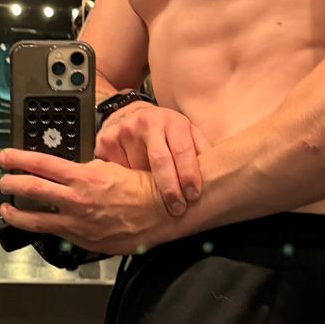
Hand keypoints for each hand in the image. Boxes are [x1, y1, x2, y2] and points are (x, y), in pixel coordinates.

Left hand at [0, 149, 178, 255]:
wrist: (161, 211)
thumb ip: (83, 170)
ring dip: (16, 213)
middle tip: (2, 181)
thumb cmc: (141, 187)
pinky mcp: (83, 240)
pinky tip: (36, 225)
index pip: (39, 164)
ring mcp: (78, 223)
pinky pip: (54, 234)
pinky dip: (40, 228)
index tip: (5, 158)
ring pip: (35, 219)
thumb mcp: (109, 167)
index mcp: (83, 177)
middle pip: (31, 190)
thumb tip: (63, 171)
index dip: (17, 160)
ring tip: (6, 210)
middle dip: (10, 184)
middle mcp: (77, 200)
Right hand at [96, 102, 209, 218]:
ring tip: (152, 198)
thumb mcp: (186, 134)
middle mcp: (148, 123)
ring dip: (146, 189)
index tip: (193, 194)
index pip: (183, 150)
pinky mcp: (107, 141)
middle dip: (170, 189)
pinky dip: (127, 184)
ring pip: (137, 170)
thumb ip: (200, 151)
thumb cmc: (165, 131)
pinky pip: (119, 171)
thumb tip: (217, 176)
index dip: (189, 174)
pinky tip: (132, 185)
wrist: (130, 114)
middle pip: (160, 161)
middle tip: (177, 209)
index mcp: (173, 122)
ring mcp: (125, 131)